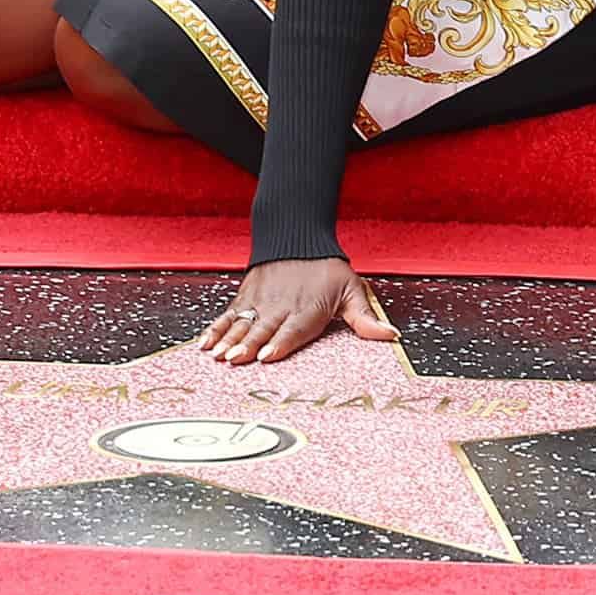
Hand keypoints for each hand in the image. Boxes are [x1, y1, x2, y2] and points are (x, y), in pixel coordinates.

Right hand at [199, 258, 395, 367]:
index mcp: (307, 309)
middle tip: (235, 359)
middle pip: (262, 329)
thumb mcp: (351, 290)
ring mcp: (260, 302)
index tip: (268, 354)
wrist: (297, 235)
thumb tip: (390, 335)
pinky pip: (228, 315)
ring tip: (217, 354)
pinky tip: (204, 344)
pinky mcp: (246, 298)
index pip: (293, 329)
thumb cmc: (326, 269)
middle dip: (248, 345)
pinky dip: (215, 328)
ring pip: (242, 323)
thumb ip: (366, 318)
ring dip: (228, 339)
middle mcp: (281, 307)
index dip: (280, 342)